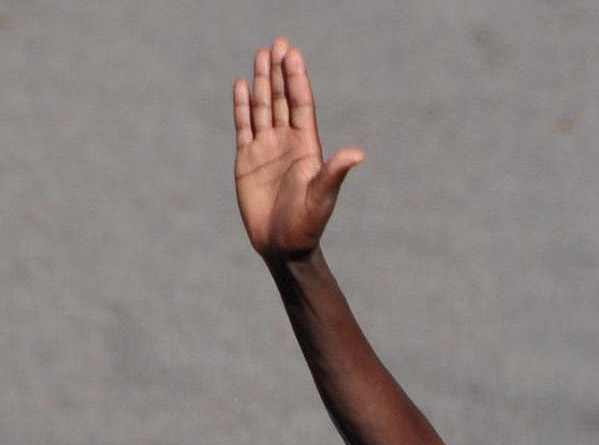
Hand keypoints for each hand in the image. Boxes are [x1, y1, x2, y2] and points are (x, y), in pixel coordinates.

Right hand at [234, 39, 363, 262]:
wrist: (283, 246)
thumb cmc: (307, 225)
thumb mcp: (322, 197)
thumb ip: (335, 172)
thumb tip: (358, 154)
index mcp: (307, 147)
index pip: (301, 105)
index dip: (297, 79)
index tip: (293, 54)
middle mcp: (287, 142)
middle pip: (282, 99)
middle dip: (279, 72)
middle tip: (277, 43)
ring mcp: (266, 149)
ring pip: (263, 107)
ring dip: (261, 82)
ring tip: (260, 55)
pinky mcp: (246, 159)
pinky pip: (243, 126)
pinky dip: (241, 106)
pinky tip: (241, 85)